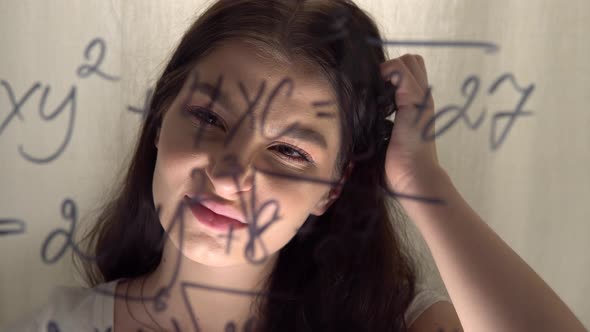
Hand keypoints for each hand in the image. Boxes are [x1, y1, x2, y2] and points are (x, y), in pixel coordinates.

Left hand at [380, 54, 442, 192]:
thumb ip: (378, 123)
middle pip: (411, 61)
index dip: (390, 74)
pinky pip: (401, 71)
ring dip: (388, 69)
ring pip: (408, 61)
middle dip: (390, 67)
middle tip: (374, 88)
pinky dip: (387, 72)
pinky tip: (374, 92)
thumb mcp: (384, 138)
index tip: (373, 91)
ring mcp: (420, 99)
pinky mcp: (414, 102)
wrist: (415, 180)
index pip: (408, 72)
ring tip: (374, 91)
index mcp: (416, 106)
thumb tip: (353, 117)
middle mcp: (421, 99)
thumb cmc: (398, 167)